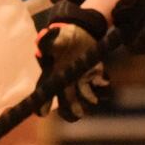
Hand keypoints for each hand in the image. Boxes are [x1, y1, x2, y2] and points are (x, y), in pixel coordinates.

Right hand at [35, 1, 109, 121]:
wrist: (79, 31)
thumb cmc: (62, 36)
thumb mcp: (55, 38)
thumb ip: (48, 43)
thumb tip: (41, 46)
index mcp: (53, 73)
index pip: (46, 90)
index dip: (43, 103)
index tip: (42, 113)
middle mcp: (65, 80)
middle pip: (65, 99)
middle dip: (70, 108)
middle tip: (77, 113)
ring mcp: (80, 78)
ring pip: (81, 94)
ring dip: (87, 98)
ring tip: (93, 100)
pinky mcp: (93, 74)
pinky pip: (97, 84)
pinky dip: (101, 84)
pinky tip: (103, 82)